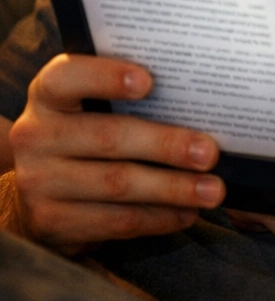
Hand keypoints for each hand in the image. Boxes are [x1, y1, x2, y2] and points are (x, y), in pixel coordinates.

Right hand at [6, 53, 223, 253]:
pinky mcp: (51, 222)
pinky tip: (187, 212)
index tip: (149, 82)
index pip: (67, 77)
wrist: (41, 190)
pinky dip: (158, 217)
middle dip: (167, 145)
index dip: (106, 77)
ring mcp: (38, 181)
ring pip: (117, 184)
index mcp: (48, 94)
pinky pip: (115, 221)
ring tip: (212, 189)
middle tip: (209, 153)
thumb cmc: (87, 133)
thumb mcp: (92, 107)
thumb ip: (130, 99)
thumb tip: (202, 103)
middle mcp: (36, 135)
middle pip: (109, 138)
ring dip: (172, 189)